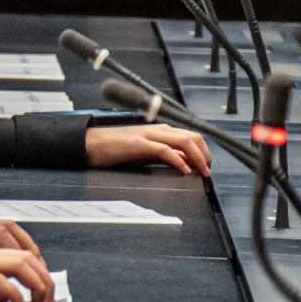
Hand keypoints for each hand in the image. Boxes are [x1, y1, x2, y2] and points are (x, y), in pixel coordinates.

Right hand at [86, 123, 211, 175]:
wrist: (92, 144)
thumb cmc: (116, 149)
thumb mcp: (146, 153)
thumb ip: (165, 156)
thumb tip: (184, 164)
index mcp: (160, 131)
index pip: (191, 136)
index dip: (204, 151)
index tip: (207, 166)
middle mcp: (158, 130)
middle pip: (193, 136)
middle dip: (205, 154)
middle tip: (208, 171)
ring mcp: (149, 135)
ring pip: (184, 141)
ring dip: (198, 157)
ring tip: (202, 172)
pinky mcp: (139, 144)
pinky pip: (165, 150)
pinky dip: (178, 160)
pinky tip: (184, 171)